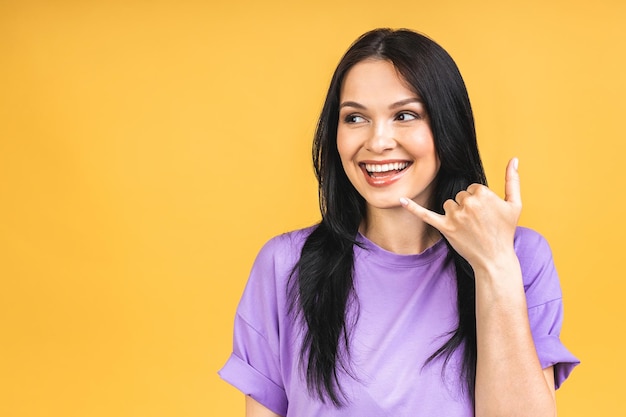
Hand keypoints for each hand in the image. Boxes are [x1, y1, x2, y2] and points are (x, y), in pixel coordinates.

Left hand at [400, 158, 521, 270]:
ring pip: (449, 204)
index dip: (479, 200)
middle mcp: (468, 203)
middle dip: (468, 206)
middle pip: (460, 195)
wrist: (495, 259)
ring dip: (456, 213)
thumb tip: (514, 159)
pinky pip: (426, 214)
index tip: (486, 214)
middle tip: (479, 223)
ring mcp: (455, 216)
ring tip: (469, 228)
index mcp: (483, 193)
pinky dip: (413, 207)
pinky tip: (401, 199)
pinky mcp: (445, 227)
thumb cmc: (505, 231)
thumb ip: (513, 180)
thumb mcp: (515, 204)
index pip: (473, 188)